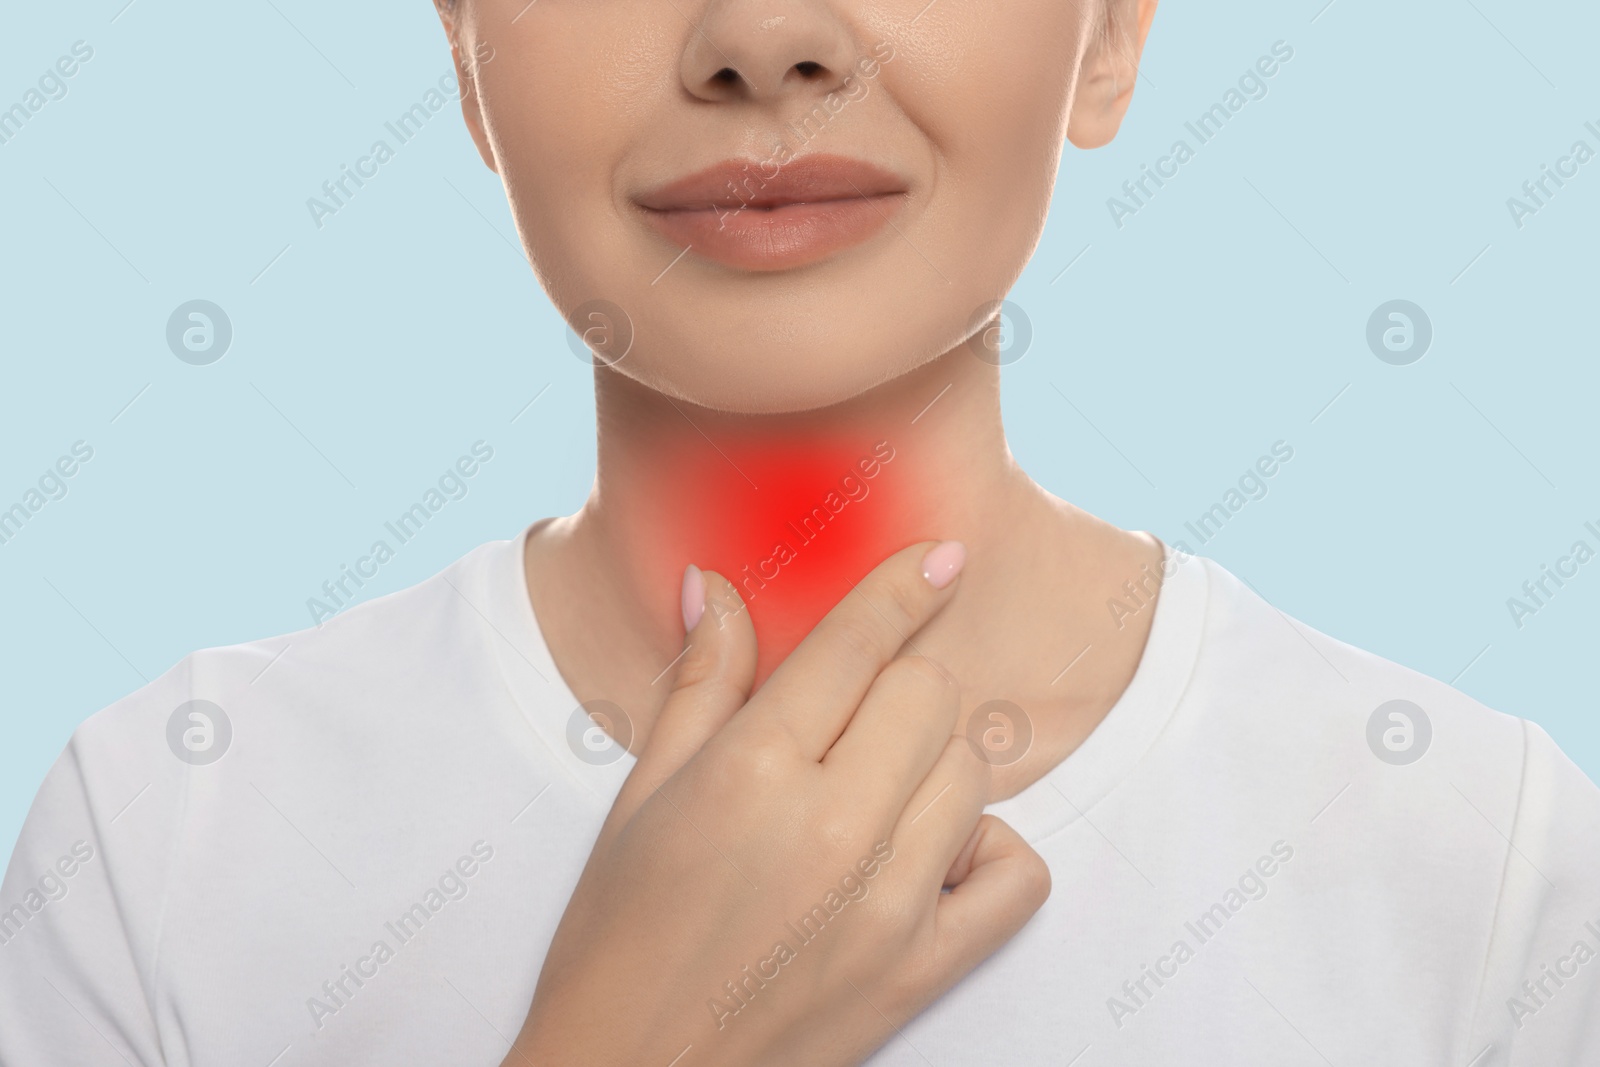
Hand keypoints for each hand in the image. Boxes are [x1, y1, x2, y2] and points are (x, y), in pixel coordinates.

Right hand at [507, 541, 1050, 1066]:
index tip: (939, 557)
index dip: (901, 586)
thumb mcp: (640, 798)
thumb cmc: (616, 938)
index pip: (857, 644)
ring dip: (931, 765)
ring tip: (873, 794)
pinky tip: (932, 855)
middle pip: (926, 695)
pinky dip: (988, 852)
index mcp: (752, 772)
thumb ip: (699, 684)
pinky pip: (1016, 875)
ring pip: (969, 772)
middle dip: (894, 688)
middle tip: (850, 724)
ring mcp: (887, 903)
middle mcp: (830, 827)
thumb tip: (717, 587)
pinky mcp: (921, 969)